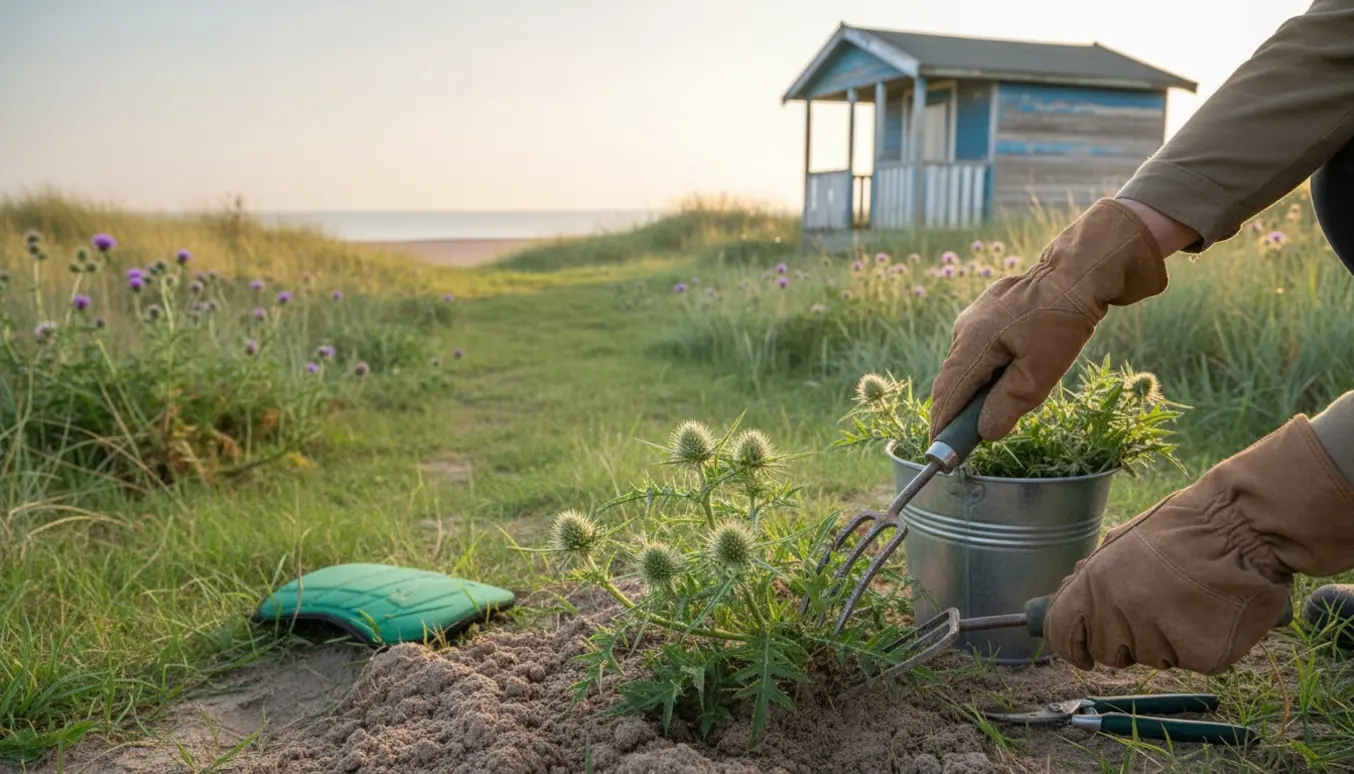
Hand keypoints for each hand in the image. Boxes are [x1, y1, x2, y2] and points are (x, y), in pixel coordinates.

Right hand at [928, 198, 1168, 440]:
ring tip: (989, 412)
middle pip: (952, 380)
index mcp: (972, 344)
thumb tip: (985, 432)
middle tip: (965, 441)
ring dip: (973, 391)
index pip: (948, 394)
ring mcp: (973, 318)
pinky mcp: (985, 313)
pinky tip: (1003, 379)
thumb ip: (1009, 404)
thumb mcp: (1040, 372)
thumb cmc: (1061, 321)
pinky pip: (977, 350)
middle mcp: (964, 330)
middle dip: (956, 412)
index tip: (940, 452)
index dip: (942, 425)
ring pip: (965, 365)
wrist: (1077, 271)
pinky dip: (983, 371)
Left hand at [1044, 415, 1353, 673]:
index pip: (1061, 633)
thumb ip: (1093, 579)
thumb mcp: (1121, 542)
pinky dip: (1199, 643)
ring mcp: (1161, 639)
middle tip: (1155, 606)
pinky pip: (1189, 660)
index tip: (1082, 653)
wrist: (1243, 527)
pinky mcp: (1201, 657)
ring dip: (1165, 638)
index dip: (1070, 645)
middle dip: (1124, 637)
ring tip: (1189, 600)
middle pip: (1108, 651)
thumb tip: (1070, 603)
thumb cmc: (1182, 529)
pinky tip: (1211, 612)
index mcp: (1095, 584)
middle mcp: (1121, 615)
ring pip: (1151, 658)